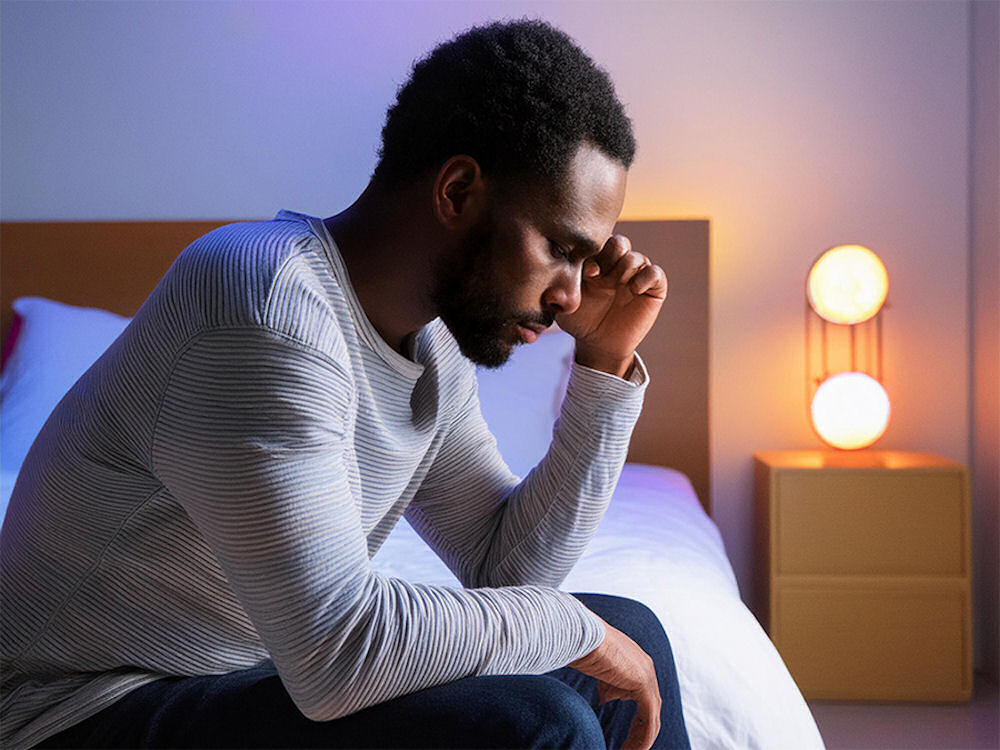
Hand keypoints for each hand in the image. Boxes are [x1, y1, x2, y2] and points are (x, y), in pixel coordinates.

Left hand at [556, 234, 667, 377]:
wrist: (599, 344)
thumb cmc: (580, 321)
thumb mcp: (563, 304)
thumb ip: (557, 290)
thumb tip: (552, 281)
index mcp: (596, 263)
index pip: (598, 243)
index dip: (594, 253)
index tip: (588, 274)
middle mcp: (616, 266)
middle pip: (620, 243)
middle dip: (613, 253)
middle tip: (604, 274)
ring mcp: (635, 276)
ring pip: (637, 257)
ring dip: (627, 267)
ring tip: (618, 284)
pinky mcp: (652, 289)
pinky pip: (655, 273)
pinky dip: (647, 276)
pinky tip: (634, 290)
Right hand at [569, 616, 661, 749]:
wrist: (579, 633)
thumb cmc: (580, 645)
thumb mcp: (597, 668)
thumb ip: (606, 683)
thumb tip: (605, 698)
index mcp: (636, 661)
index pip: (643, 695)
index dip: (636, 718)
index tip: (626, 736)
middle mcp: (645, 666)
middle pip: (651, 707)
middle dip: (641, 730)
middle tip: (630, 748)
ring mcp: (646, 673)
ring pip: (652, 715)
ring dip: (641, 738)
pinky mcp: (642, 683)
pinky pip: (648, 718)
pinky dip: (642, 737)